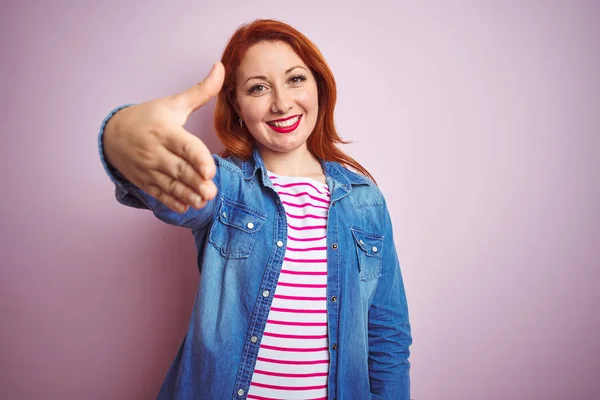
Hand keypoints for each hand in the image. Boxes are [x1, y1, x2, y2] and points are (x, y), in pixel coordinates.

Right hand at [103, 62, 224, 212]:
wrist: (113, 133)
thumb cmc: (149, 118)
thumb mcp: (174, 103)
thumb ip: (201, 91)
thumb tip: (221, 67)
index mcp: (166, 131)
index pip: (184, 146)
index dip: (197, 159)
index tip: (210, 170)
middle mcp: (156, 152)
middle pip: (179, 169)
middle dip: (196, 182)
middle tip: (212, 191)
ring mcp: (149, 169)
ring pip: (171, 185)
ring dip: (187, 195)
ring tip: (203, 201)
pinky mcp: (145, 181)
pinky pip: (159, 194)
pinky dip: (172, 202)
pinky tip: (186, 207)